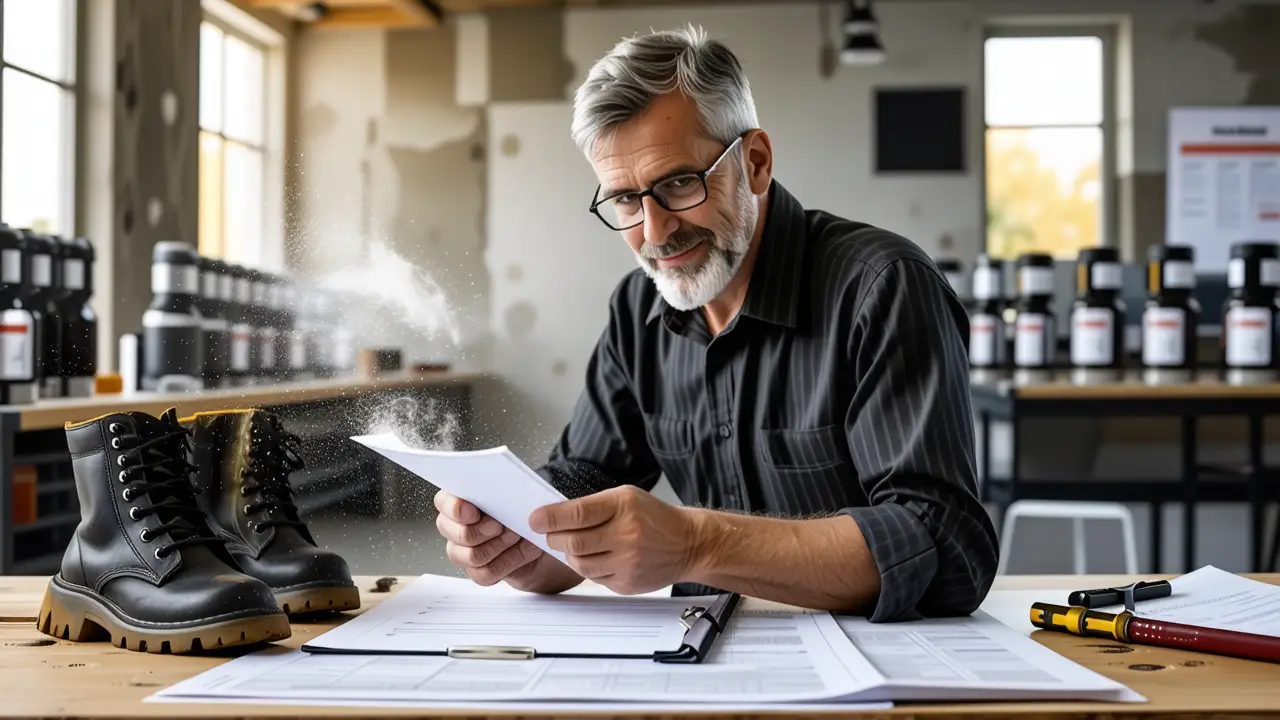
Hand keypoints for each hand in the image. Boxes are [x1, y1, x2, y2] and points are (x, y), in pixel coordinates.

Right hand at [433, 491, 546, 587]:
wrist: (537, 535)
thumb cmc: (523, 509)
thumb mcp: (518, 493)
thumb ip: (504, 492)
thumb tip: (500, 496)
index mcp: (458, 500)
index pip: (442, 503)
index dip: (456, 509)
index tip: (474, 512)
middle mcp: (454, 527)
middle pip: (457, 534)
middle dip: (483, 531)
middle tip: (500, 525)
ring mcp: (462, 552)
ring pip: (471, 556)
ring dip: (499, 545)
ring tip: (516, 535)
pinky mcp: (476, 572)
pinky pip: (485, 573)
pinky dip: (507, 561)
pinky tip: (520, 550)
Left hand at [528, 485, 698, 594]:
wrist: (689, 543)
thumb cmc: (654, 517)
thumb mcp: (626, 497)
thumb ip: (592, 506)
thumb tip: (555, 516)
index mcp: (623, 507)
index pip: (577, 513)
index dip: (550, 517)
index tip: (534, 519)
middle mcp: (626, 535)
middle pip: (573, 542)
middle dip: (554, 538)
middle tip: (550, 533)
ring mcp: (627, 563)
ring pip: (579, 563)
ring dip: (569, 554)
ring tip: (575, 545)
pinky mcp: (626, 583)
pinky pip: (593, 578)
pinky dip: (588, 567)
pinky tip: (597, 557)